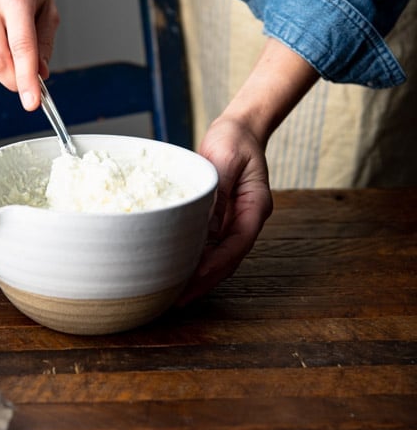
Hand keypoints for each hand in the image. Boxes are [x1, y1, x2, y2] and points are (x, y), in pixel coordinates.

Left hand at [178, 115, 272, 303]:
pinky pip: (207, 243)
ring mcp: (234, 221)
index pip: (238, 243)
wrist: (238, 129)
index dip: (218, 263)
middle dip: (206, 280)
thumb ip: (217, 191)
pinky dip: (194, 257)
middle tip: (179, 299)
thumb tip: (204, 224)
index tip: (196, 277)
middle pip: (228, 258)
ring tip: (174, 293)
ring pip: (218, 256)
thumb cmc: (234, 139)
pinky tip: (176, 267)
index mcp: (256, 207)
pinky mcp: (219, 218)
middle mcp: (246, 219)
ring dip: (199, 275)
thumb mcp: (225, 158)